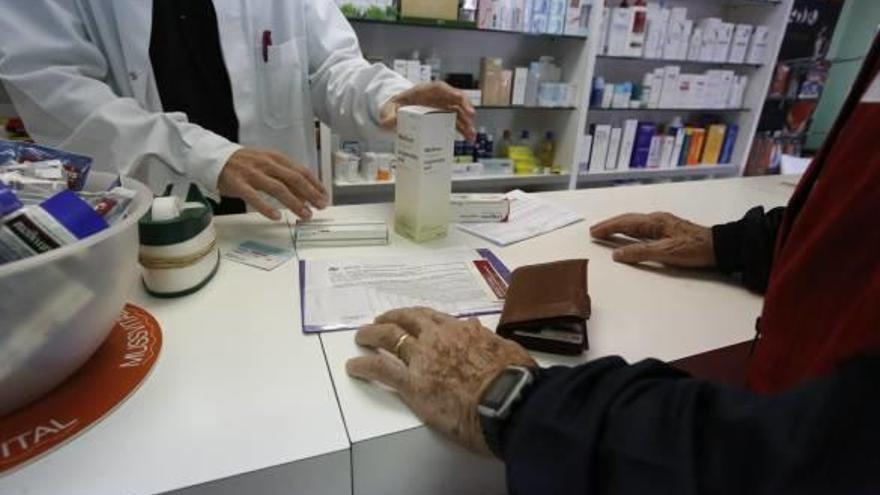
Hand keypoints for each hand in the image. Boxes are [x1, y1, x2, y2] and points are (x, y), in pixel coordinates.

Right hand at [218, 148, 327, 220]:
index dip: (315, 184)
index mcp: (276, 158)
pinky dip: (267, 208)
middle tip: (321, 206)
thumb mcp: (267, 163)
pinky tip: (277, 217)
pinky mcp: (239, 184)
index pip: (301, 171)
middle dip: (310, 194)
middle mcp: (267, 164)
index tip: (325, 196)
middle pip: (294, 179)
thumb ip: (284, 176)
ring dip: (295, 203)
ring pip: (278, 189)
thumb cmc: (244, 163)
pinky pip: (255, 197)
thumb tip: (305, 194)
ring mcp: (253, 174)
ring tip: (306, 215)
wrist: (214, 157)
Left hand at [346, 307, 535, 454]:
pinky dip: (364, 365)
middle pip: (406, 320)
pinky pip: (380, 368)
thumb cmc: (513, 379)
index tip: (410, 317)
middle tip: (380, 321)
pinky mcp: (411, 383)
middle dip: (391, 318)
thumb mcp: (504, 348)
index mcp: (461, 330)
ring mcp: (422, 358)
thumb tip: (476, 327)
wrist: (507, 400)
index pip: (433, 317)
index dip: (417, 316)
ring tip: (361, 337)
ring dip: (371, 335)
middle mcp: (437, 338)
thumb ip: (486, 338)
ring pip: (388, 338)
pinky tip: (353, 366)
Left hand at [380, 82, 476, 141]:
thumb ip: (388, 116)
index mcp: (424, 91)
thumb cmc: (395, 106)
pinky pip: (457, 122)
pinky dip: (463, 129)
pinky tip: (469, 138)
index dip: (451, 92)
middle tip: (471, 117)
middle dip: (465, 107)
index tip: (458, 97)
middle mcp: (437, 97)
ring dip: (467, 122)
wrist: (396, 111)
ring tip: (471, 135)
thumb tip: (391, 122)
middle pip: (455, 98)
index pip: (440, 88)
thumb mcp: (387, 110)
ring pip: (459, 111)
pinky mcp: (444, 117)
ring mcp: (442, 107)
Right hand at [590, 212, 715, 267]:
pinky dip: (629, 230)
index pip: (625, 223)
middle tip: (594, 230)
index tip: (593, 231)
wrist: (719, 247)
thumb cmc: (693, 249)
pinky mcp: (668, 230)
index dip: (608, 227)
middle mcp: (657, 219)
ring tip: (606, 231)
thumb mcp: (666, 253)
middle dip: (610, 225)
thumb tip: (617, 254)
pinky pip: (642, 228)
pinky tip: (629, 235)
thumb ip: (640, 252)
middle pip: (628, 220)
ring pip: (635, 223)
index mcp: (654, 222)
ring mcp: (663, 224)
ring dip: (619, 227)